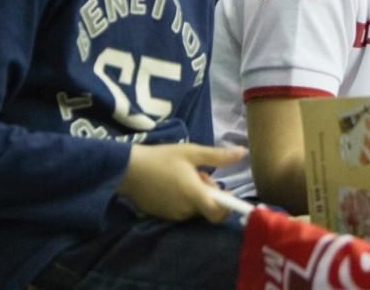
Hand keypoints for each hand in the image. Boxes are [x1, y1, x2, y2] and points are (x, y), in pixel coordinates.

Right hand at [118, 143, 245, 222]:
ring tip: (183, 176)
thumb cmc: (161, 158)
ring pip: (194, 209)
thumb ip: (218, 156)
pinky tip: (173, 184)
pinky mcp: (162, 216)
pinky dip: (183, 200)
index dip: (228, 206)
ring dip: (196, 195)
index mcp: (194, 195)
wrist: (127, 169)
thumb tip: (242, 153)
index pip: (218, 214)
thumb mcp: (191, 152)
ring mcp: (172, 215)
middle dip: (209, 192)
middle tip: (200, 173)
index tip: (227, 192)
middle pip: (207, 208)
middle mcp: (184, 210)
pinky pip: (181, 210)